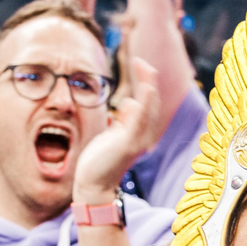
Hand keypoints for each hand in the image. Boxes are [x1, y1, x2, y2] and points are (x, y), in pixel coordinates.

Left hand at [73, 57, 158, 205]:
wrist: (95, 183)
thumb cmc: (101, 161)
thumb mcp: (113, 135)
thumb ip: (122, 121)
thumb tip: (127, 107)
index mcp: (139, 132)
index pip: (147, 103)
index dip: (146, 84)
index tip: (140, 66)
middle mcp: (143, 135)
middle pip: (151, 103)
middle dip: (148, 81)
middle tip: (142, 62)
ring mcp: (138, 140)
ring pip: (149, 108)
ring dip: (148, 86)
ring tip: (145, 68)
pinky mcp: (129, 143)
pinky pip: (140, 119)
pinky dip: (145, 103)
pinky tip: (144, 89)